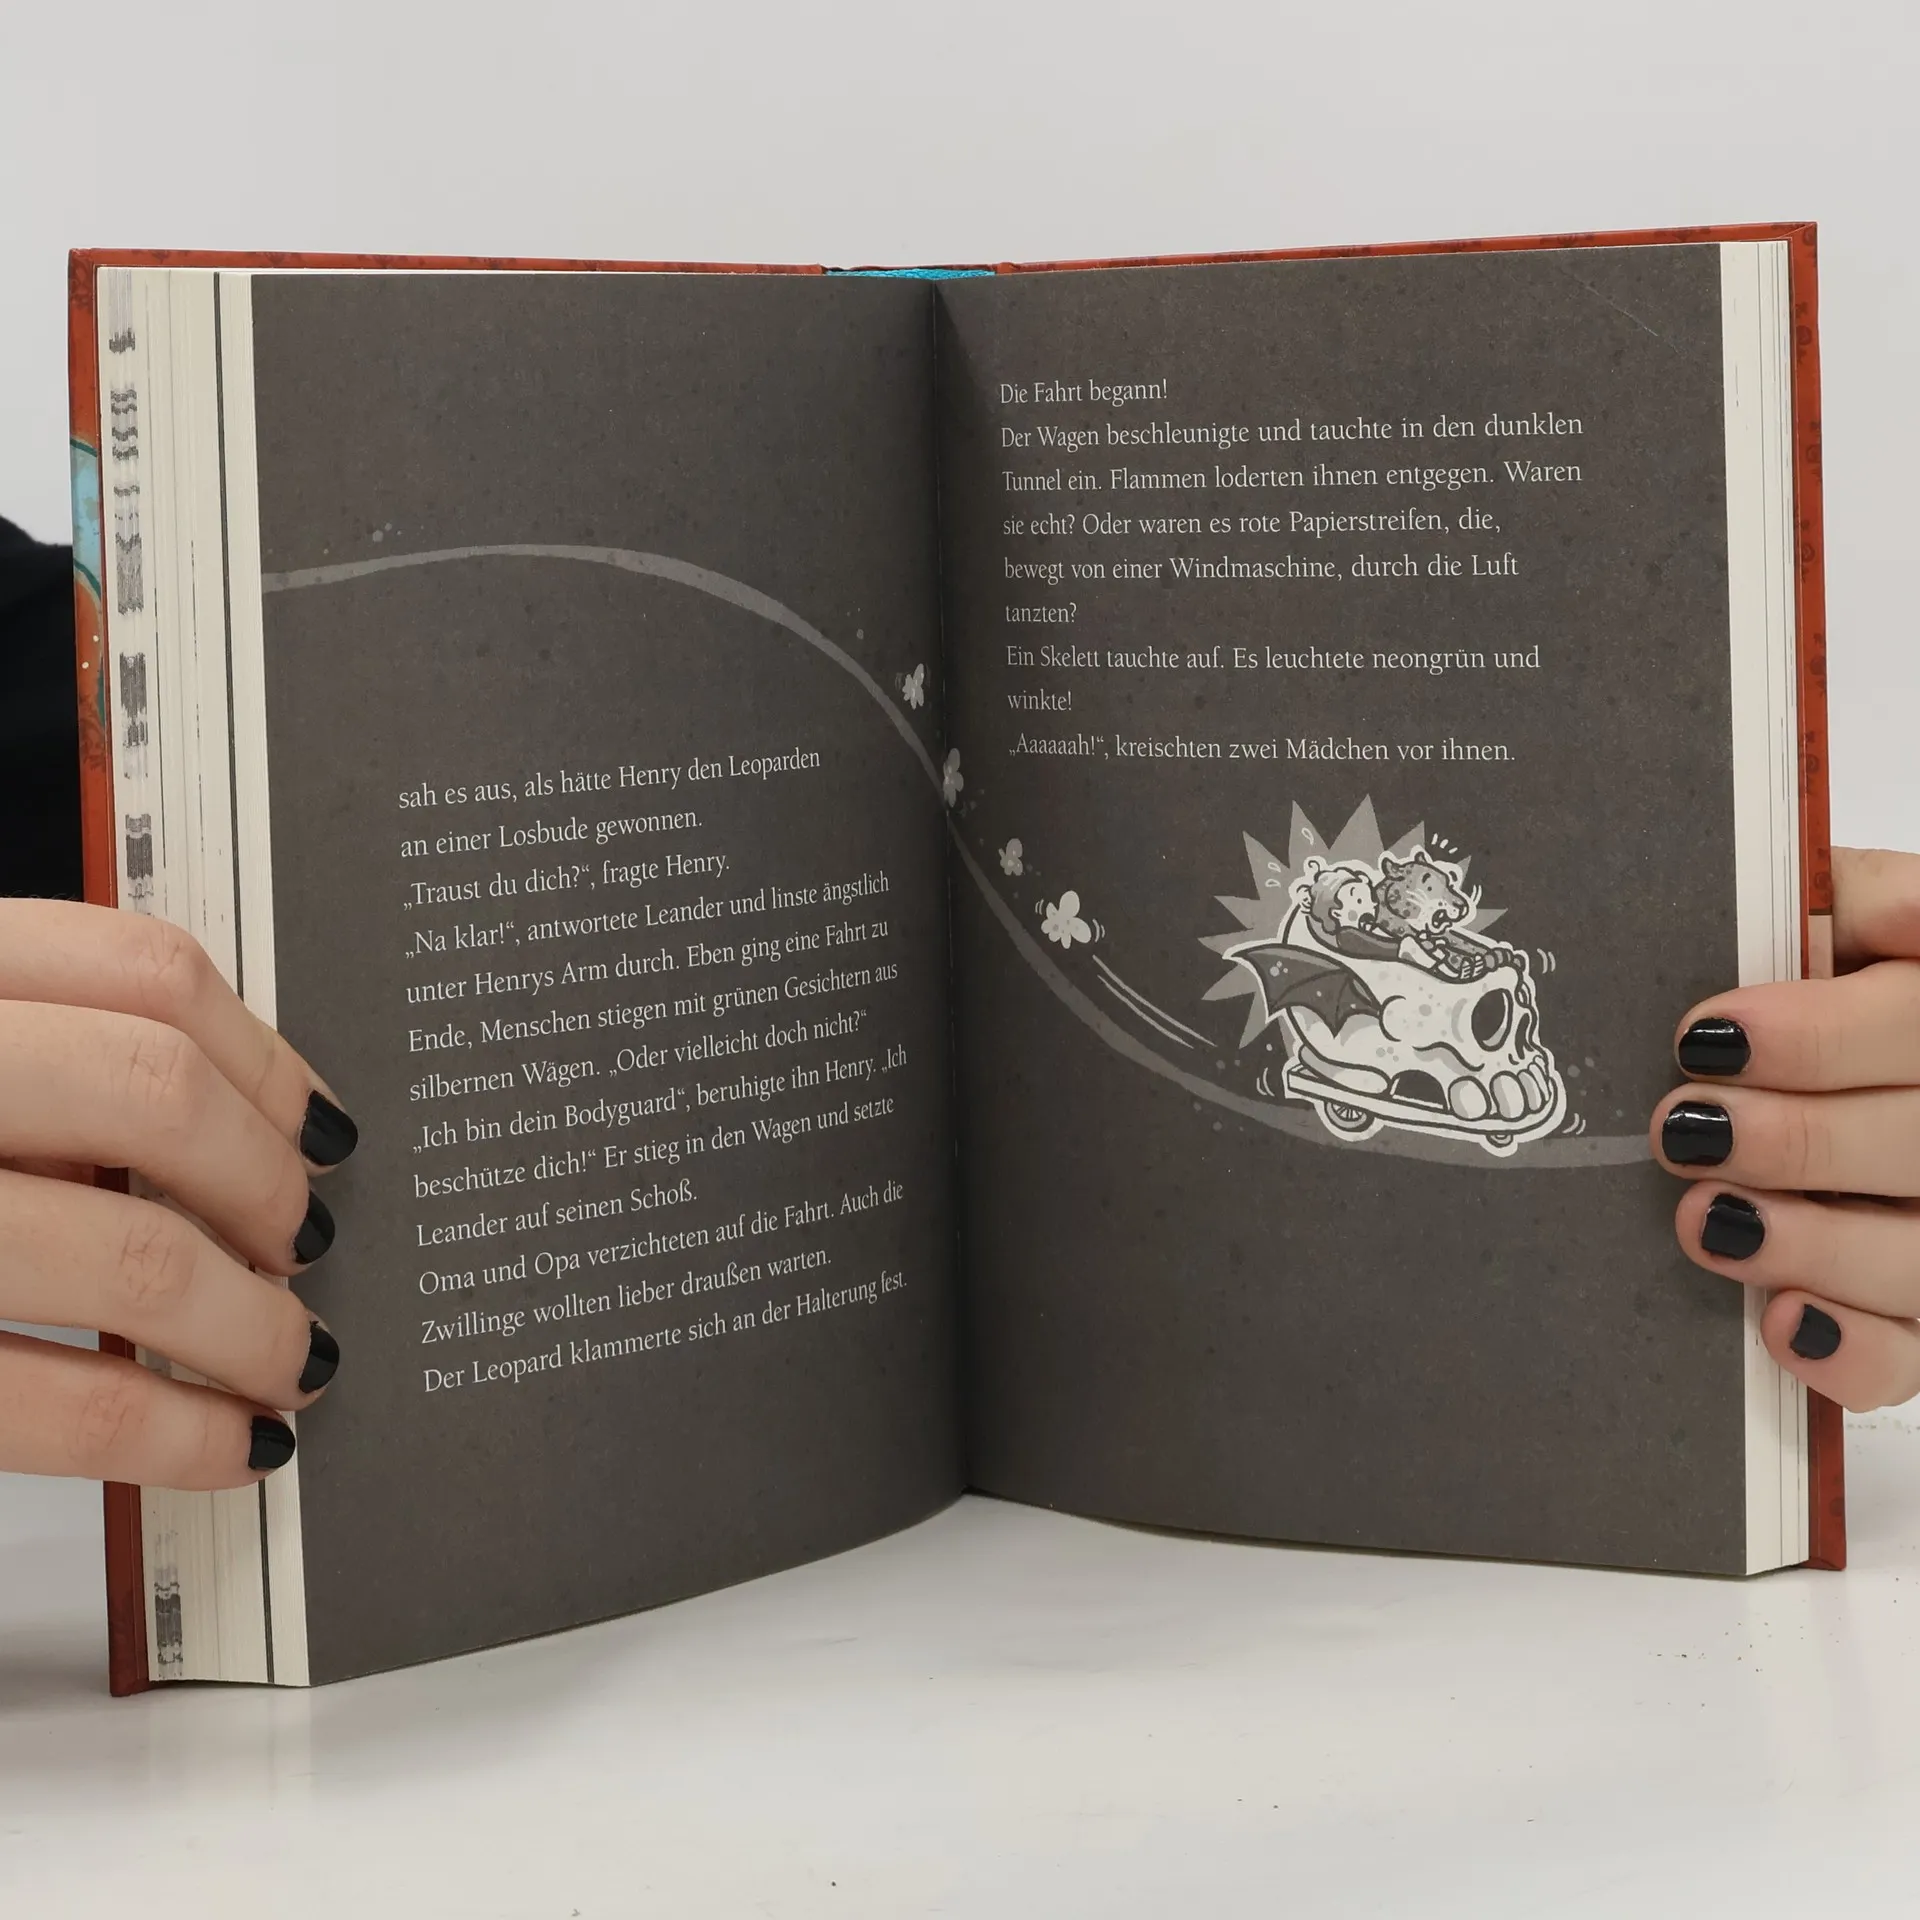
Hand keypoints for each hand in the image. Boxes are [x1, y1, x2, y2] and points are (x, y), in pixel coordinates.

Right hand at [0, 900, 353, 1485]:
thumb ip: (52, 1062)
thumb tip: (239, 1134)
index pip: (143, 972)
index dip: (267, 1059)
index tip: (327, 1128)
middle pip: (156, 1093)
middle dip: (264, 1182)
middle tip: (310, 1243)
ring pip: (134, 1256)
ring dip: (253, 1327)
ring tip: (297, 1361)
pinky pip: (56, 1401)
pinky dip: (174, 1434)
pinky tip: (234, 1447)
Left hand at [1655, 848, 1919, 1409]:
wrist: (1878, 1082)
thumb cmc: (1867, 992)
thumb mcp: (1873, 924)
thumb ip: (1852, 904)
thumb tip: (1805, 904)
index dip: (1820, 1038)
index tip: (1706, 1038)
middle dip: (1797, 1141)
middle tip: (1687, 1129)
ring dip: (1810, 1244)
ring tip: (1706, 1220)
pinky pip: (1911, 1357)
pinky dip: (1850, 1349)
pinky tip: (1781, 1320)